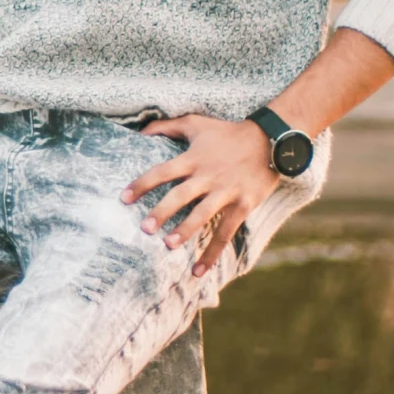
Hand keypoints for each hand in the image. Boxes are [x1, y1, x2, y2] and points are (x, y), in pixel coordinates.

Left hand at [121, 114, 279, 276]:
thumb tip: (140, 132)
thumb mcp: (196, 123)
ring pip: (203, 214)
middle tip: (145, 229)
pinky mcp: (243, 205)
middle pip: (181, 195)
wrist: (269, 140)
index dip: (142, 184)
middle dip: (162, 212)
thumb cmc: (228, 133)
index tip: (124, 198)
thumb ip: (166, 126)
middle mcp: (208, 176)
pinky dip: (212, 253)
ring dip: (186, 230)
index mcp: (193, 158)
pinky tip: (198, 271)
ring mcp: (226, 192)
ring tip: (169, 245)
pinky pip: (225, 232)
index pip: (162, 171)